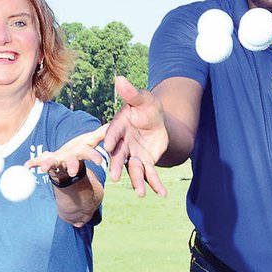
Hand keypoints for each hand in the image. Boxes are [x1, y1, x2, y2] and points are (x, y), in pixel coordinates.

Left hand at [25, 123, 106, 180]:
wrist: (69, 167)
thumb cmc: (81, 150)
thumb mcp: (91, 140)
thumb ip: (101, 133)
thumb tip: (114, 125)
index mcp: (81, 153)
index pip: (89, 154)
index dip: (94, 157)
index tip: (99, 161)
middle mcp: (70, 160)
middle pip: (72, 163)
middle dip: (73, 166)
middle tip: (74, 171)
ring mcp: (58, 162)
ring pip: (53, 164)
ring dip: (47, 165)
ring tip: (41, 168)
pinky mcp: (47, 162)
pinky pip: (39, 162)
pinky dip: (33, 163)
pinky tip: (26, 165)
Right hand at [103, 76, 168, 197]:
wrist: (158, 122)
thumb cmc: (147, 107)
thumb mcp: (143, 99)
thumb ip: (132, 93)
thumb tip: (119, 78)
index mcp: (120, 127)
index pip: (114, 133)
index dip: (111, 139)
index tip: (108, 146)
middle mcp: (123, 144)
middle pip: (119, 156)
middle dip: (118, 166)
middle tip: (115, 177)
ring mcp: (133, 155)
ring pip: (134, 169)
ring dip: (136, 181)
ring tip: (140, 193)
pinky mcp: (145, 163)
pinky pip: (150, 175)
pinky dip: (155, 184)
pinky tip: (162, 193)